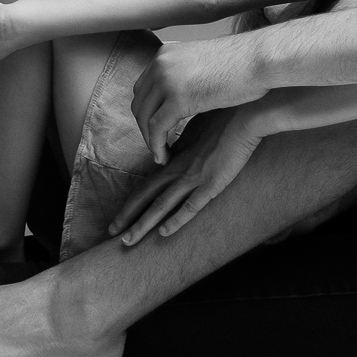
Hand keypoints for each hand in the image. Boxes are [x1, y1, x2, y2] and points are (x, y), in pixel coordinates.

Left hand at [108, 107, 266, 244]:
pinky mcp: (212, 184)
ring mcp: (193, 177)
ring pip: (160, 205)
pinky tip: (164, 233)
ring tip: (127, 241)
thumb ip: (187, 144)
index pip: (147, 182)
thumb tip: (178, 151)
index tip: (122, 215)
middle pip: (145, 195)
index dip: (132, 200)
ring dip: (142, 224)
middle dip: (127, 216)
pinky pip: (190, 207)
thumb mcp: (198, 129)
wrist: (245, 114)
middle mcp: (178, 168)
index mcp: (175, 157)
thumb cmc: (224, 117)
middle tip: (111, 231)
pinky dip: (175, 221)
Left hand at [131, 36, 270, 162]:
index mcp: (165, 54)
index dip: (148, 112)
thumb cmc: (243, 63)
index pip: (144, 88)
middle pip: (140, 103)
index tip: (158, 129)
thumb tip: (186, 89)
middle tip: (157, 146)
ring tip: (160, 156)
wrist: (260, 59)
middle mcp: (161, 64)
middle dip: (146, 128)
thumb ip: (188, 73)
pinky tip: (165, 157)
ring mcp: (167, 80)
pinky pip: (157, 129)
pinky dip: (157, 146)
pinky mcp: (177, 98)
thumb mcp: (205, 62)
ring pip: (145, 118)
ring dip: (150, 140)